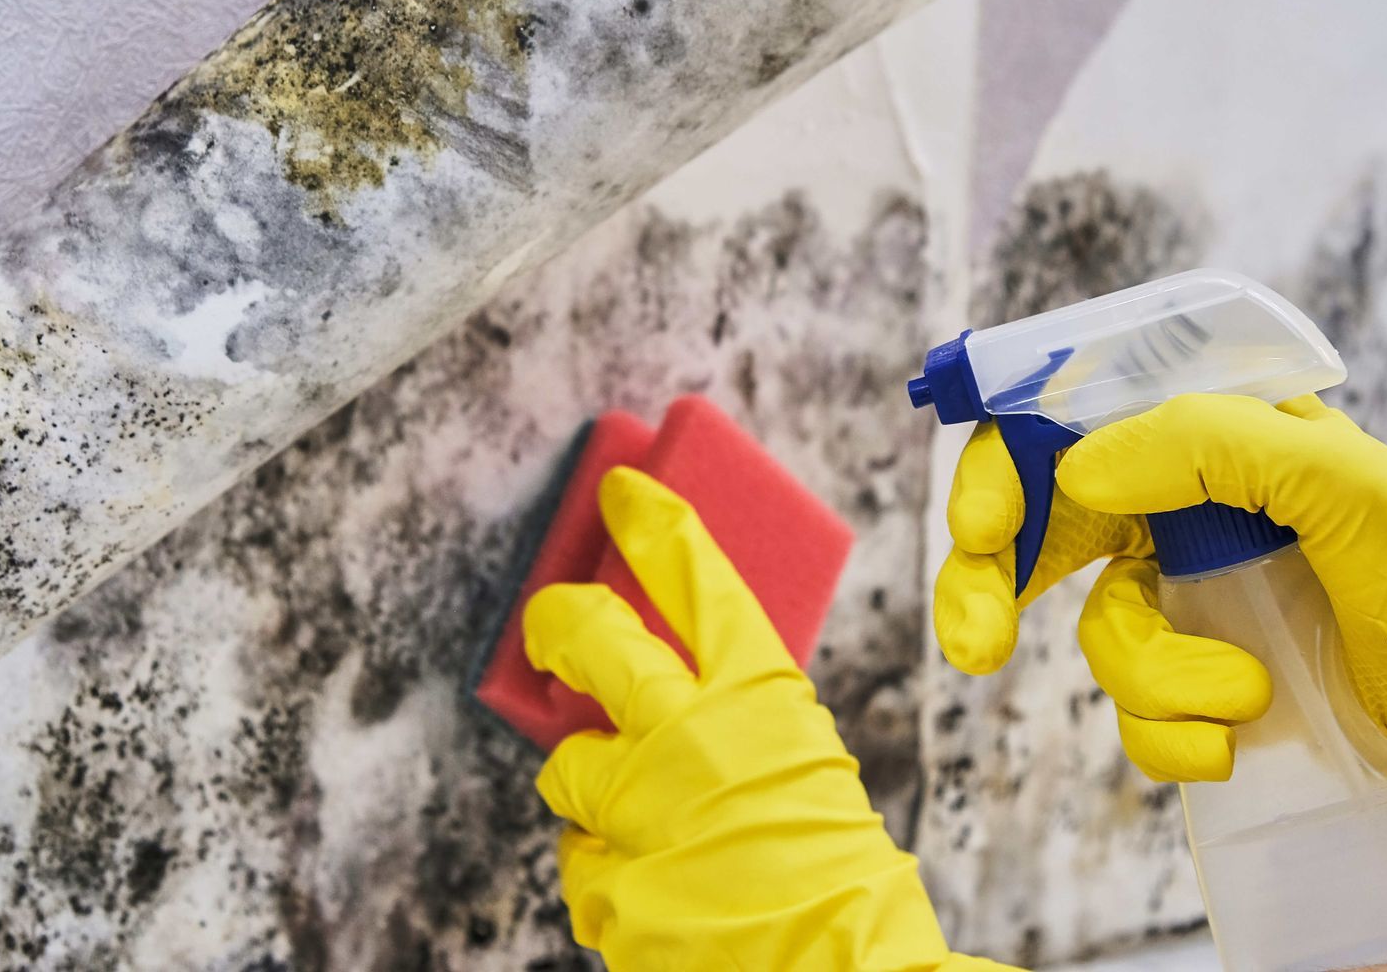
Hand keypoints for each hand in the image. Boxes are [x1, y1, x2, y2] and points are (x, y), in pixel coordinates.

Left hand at [526, 467, 1016, 970]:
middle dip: (559, 622)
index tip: (621, 493)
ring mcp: (641, 813)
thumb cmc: (836, 873)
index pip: (696, 578)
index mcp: (760, 698)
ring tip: (648, 828)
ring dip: (594, 796)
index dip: (652, 524)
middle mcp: (690, 739)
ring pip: (567, 770)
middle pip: (590, 638)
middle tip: (550, 624)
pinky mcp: (608, 886)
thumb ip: (736, 719)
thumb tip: (666, 691)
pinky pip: (582, 864)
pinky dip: (610, 877)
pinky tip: (659, 893)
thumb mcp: (803, 761)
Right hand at [934, 421, 1274, 781]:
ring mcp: (1198, 596)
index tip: (980, 529)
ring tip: (1246, 693)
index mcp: (1222, 430)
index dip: (1004, 466)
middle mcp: (1196, 503)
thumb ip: (1209, 444)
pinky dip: (1162, 740)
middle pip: (1044, 525)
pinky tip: (1226, 746)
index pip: (1074, 419)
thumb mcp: (1349, 485)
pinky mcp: (1208, 680)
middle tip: (978, 645)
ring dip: (1149, 679)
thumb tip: (1074, 470)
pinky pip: (1134, 713)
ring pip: (1099, 633)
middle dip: (989, 585)